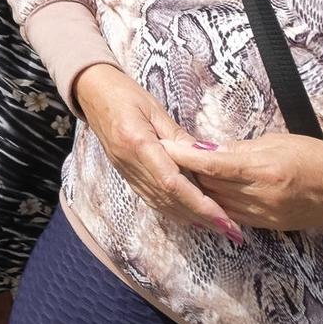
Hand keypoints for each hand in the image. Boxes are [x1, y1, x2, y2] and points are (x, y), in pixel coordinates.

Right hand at [76, 63, 241, 242]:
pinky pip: (151, 198)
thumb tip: (206, 158)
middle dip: (202, 218)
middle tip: (231, 231)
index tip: (224, 217)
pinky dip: (173, 210)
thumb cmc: (123, 93)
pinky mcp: (125, 174)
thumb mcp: (154, 108)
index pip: (172, 182)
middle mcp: (129, 163)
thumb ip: (178, 137)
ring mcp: (125, 171)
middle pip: (169, 200)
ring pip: (160, 203)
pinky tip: (191, 216)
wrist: (91, 92)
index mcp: (137, 143)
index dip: (200, 203)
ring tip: (218, 227)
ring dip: (190, 218)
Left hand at [163, 133, 322, 232]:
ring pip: (217, 203)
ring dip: (197, 190)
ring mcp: (264, 214)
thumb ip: (238, 148)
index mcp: (263, 169)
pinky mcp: (267, 225)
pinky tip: (202, 194)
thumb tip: (207, 149)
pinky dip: (215, 204)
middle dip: (185, 173)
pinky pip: (232, 215)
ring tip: (177, 174)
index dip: (185, 157)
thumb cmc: (311, 156)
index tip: (164, 146)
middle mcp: (261, 195)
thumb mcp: (274, 142)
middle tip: (162, 157)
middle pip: (210, 187)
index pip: (213, 165)